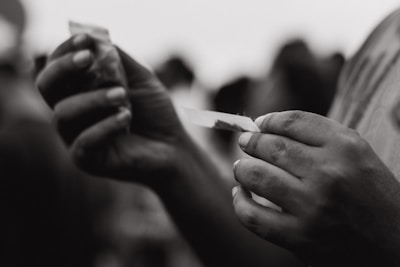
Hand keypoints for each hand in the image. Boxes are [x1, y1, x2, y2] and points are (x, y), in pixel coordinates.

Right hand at [37, 34, 188, 183]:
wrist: (174, 147)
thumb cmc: (155, 113)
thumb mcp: (140, 78)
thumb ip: (117, 59)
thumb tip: (94, 36)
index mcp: (80, 92)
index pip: (57, 68)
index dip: (66, 51)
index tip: (86, 39)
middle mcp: (72, 113)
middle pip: (46, 87)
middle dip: (63, 68)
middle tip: (87, 58)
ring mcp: (75, 137)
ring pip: (63, 113)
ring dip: (93, 99)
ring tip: (122, 95)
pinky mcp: (86, 159)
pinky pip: (83, 141)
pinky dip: (104, 126)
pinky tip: (126, 117)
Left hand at [232, 110, 399, 265]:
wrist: (395, 242)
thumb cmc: (371, 192)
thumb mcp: (356, 152)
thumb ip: (317, 133)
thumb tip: (264, 124)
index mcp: (345, 148)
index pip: (293, 122)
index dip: (270, 121)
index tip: (259, 124)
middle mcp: (328, 174)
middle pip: (271, 147)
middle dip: (251, 142)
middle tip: (245, 142)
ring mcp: (312, 207)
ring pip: (256, 176)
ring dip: (242, 169)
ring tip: (242, 167)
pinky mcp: (300, 237)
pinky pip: (253, 216)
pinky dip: (239, 202)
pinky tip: (240, 194)